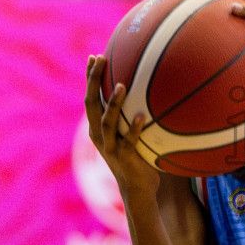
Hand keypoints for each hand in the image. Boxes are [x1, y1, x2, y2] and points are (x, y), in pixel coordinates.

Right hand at [85, 54, 159, 196]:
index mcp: (98, 127)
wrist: (138, 188)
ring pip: (107, 122)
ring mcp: (110, 147)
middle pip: (91, 104)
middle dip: (93, 81)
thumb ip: (135, 113)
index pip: (90, 97)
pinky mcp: (124, 158)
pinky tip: (143, 117)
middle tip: (101, 59)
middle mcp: (99, 135)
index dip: (90, 77)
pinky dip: (134, 129)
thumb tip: (154, 89)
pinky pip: (129, 141)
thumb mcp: (132, 133)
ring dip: (113, 104)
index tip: (95, 56)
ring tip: (121, 86)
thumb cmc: (138, 155)